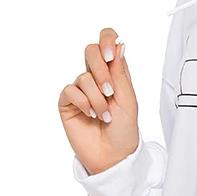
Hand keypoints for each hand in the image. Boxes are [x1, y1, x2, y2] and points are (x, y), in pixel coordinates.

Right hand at [57, 27, 138, 175]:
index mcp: (114, 74)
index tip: (112, 55)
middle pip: (90, 51)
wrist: (114, 155)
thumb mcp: (128, 100)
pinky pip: (71, 91)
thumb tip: (119, 44)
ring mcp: (80, 89)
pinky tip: (91, 116)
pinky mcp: (67, 102)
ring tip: (105, 115)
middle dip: (101, 71)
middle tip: (110, 91)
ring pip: (84, 77)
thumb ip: (121, 73)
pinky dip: (84, 103)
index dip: (107, 40)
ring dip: (97, 98)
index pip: (107, 43)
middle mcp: (96, 78)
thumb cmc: (124, 130)